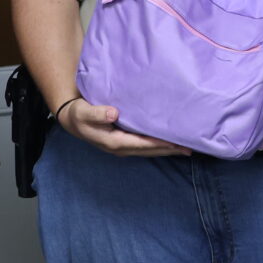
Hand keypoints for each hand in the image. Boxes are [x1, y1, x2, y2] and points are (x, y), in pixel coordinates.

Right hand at [57, 94, 189, 157]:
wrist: (72, 119)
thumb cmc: (78, 113)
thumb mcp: (83, 112)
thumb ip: (97, 113)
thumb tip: (113, 114)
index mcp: (114, 141)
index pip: (141, 144)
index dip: (158, 143)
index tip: (175, 142)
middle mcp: (121, 147)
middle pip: (149, 150)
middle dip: (169, 150)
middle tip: (189, 148)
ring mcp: (123, 146)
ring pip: (149, 150)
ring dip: (167, 150)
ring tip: (185, 148)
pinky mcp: (125, 141)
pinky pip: (145, 145)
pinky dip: (159, 145)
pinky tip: (170, 143)